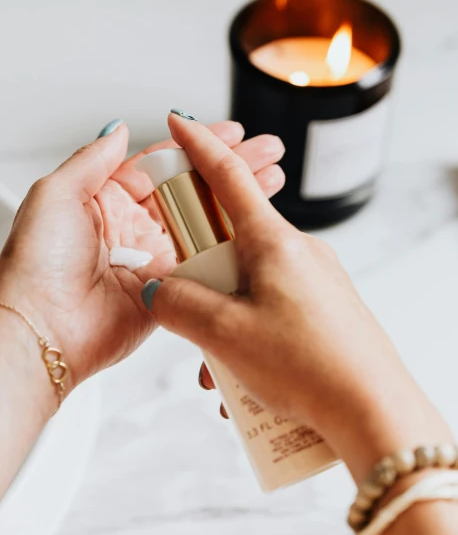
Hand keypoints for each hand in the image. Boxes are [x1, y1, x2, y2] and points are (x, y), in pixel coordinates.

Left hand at [0, 119, 284, 388]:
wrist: (40, 330)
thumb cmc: (36, 264)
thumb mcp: (55, 194)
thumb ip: (92, 159)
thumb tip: (117, 129)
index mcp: (106, 199)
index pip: (163, 164)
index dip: (199, 147)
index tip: (230, 132)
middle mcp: (131, 227)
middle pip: (193, 190)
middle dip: (231, 169)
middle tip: (265, 153)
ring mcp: (151, 259)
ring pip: (205, 224)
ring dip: (239, 203)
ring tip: (273, 181)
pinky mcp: (167, 290)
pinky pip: (204, 265)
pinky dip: (231, 247)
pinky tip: (257, 229)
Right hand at [143, 115, 451, 482]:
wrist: (376, 413)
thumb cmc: (312, 366)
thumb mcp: (227, 334)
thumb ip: (180, 306)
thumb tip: (158, 292)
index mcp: (273, 242)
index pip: (228, 176)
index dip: (199, 146)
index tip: (180, 121)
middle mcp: (297, 251)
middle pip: (230, 242)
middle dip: (201, 278)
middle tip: (190, 314)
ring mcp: (315, 279)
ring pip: (248, 285)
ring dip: (223, 323)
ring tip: (221, 373)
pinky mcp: (324, 308)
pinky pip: (272, 309)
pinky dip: (249, 338)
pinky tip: (246, 383)